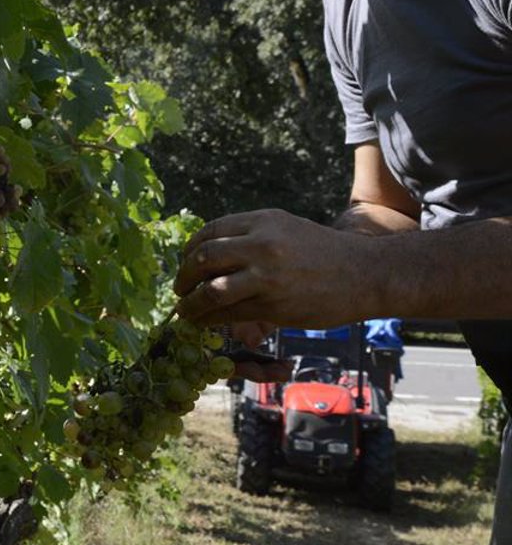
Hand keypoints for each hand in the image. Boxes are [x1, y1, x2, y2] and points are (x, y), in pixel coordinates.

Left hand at [174, 210, 379, 330]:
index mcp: (262, 221)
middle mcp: (261, 244)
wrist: (366, 274)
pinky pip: (228, 314)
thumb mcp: (286, 229)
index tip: (185, 263)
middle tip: (179, 289)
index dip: (190, 250)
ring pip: (210, 290)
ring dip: (190, 303)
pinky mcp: (272, 305)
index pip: (209, 232)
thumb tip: (210, 252)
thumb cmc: (324, 253)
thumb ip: (250, 236)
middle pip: (203, 259)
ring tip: (184, 310)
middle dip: (184, 277)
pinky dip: (208, 319)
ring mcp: (266, 276)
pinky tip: (203, 322)